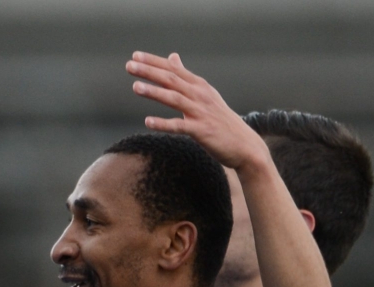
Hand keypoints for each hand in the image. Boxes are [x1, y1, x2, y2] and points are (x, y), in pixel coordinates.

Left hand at [126, 52, 269, 171]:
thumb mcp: (204, 94)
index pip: (174, 69)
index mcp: (199, 86)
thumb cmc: (220, 120)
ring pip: (174, 99)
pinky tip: (148, 122)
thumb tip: (172, 57)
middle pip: (172, 79)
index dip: (155, 62)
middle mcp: (200, 95)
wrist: (244, 144)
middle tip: (129, 65)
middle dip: (150, 72)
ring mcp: (201, 112)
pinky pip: (179, 126)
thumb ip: (185, 77)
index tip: (135, 56)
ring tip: (135, 87)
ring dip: (155, 92)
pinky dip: (163, 123)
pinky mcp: (201, 131)